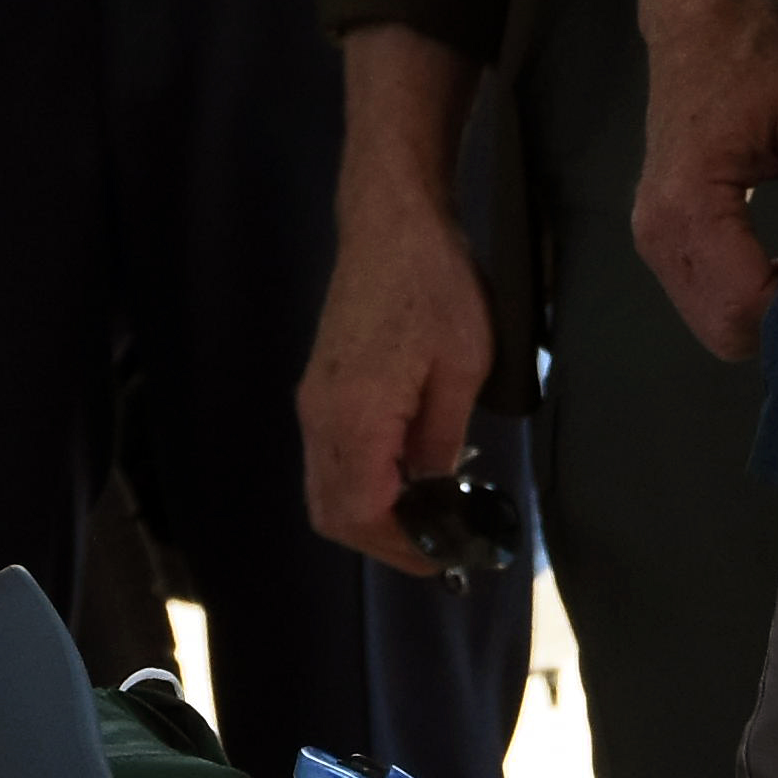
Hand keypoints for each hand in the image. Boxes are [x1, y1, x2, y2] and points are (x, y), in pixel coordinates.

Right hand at [297, 152, 497, 575]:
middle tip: (439, 544)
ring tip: (427, 515)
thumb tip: (435, 496)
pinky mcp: (319, 388)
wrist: (391, 222)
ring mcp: (314, 402)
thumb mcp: (463, 368)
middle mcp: (321, 417)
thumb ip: (442, 440)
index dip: (402, 546)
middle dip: (383, 540)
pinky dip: (361, 484)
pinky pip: (329, 460)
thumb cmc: (436, 286)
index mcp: (354, 416)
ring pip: (325, 489)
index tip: (447, 556)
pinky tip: (406, 475)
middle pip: (332, 512)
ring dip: (370, 515)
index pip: (361, 513)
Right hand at [633, 0, 777, 363]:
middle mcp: (659, 228)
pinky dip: (749, 295)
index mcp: (689, 201)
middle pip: (727, 332)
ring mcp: (653, 235)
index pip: (746, 306)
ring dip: (767, 311)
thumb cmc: (758, 53)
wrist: (704, 21)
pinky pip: (706, 299)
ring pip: (716, 325)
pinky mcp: (662, 234)